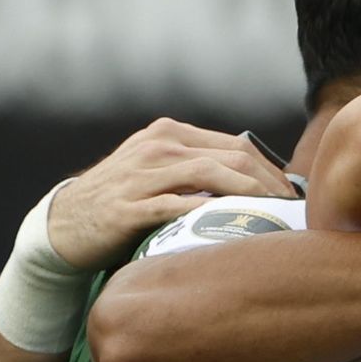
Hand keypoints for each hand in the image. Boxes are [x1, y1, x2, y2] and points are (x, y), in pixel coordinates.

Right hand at [48, 118, 294, 270]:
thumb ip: (200, 169)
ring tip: (277, 217)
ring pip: (211, 175)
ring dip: (251, 195)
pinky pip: (178, 206)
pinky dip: (211, 214)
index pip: (239, 145)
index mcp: (170, 134)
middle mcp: (159, 147)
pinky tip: (236, 228)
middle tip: (296, 210)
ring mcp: (142, 174)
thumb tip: (260, 186)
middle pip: (233, 157)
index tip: (295, 196)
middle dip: (272, 183)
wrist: (63, 224)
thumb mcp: (159, 172)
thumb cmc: (124, 201)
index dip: (273, 171)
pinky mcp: (129, 206)